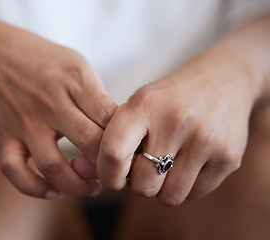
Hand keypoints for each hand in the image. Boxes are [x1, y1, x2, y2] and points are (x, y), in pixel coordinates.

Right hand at [0, 19, 116, 198]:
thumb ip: (96, 95)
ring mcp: (25, 123)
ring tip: (91, 189)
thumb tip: (117, 130)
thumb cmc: (40, 60)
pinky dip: (36, 188)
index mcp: (74, 81)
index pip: (110, 118)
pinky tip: (54, 191)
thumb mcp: (75, 63)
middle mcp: (50, 103)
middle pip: (90, 143)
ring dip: (78, 186)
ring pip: (54, 167)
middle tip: (114, 173)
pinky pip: (16, 172)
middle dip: (108, 166)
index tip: (128, 151)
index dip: (125, 139)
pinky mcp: (4, 137)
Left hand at [97, 48, 261, 205]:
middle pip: (142, 185)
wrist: (222, 81)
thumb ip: (113, 138)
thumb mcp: (138, 104)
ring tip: (166, 165)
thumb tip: (89, 173)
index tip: (112, 177)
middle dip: (139, 182)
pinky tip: (189, 163)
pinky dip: (185, 186)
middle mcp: (176, 122)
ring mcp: (206, 141)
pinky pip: (193, 195)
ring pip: (168, 197)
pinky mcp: (228, 158)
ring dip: (162, 188)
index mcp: (145, 105)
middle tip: (145, 166)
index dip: (107, 175)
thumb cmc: (169, 100)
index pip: (114, 154)